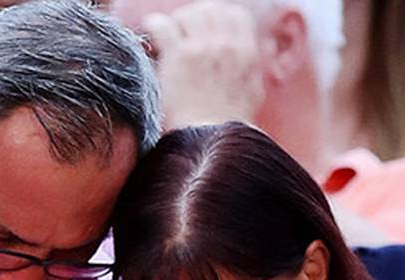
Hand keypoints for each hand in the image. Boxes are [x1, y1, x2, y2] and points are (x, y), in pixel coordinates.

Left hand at [142, 0, 264, 128]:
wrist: (210, 142)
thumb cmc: (229, 127)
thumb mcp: (252, 92)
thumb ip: (250, 68)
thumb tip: (252, 56)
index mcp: (246, 53)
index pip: (234, 14)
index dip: (218, 16)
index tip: (206, 28)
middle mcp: (226, 46)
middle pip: (209, 10)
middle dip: (194, 18)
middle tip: (182, 33)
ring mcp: (202, 49)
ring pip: (187, 14)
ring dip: (175, 23)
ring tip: (168, 38)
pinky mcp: (178, 56)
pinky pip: (163, 25)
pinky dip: (154, 26)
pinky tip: (152, 35)